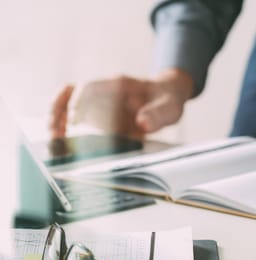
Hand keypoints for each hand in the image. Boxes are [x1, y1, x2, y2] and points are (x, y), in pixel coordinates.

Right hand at [49, 68, 193, 138]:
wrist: (168, 94)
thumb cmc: (168, 98)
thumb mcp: (170, 106)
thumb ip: (158, 114)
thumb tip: (142, 124)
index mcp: (119, 85)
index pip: (89, 87)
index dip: (79, 102)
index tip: (74, 121)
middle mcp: (104, 92)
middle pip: (69, 94)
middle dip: (58, 111)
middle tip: (54, 133)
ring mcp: (100, 104)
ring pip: (67, 106)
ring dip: (57, 121)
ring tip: (54, 142)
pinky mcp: (100, 117)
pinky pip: (78, 121)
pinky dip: (68, 131)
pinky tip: (67, 147)